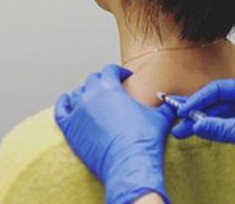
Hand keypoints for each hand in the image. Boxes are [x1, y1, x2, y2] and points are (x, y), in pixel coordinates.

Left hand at [55, 65, 174, 203]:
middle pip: (92, 80)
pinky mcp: (69, 129)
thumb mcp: (160, 117)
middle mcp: (91, 95)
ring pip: (76, 94)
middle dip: (102, 81)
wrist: (129, 164)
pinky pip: (61, 110)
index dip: (119, 71)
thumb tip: (173, 102)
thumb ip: (165, 105)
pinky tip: (67, 102)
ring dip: (84, 93)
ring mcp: (78, 111)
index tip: (124, 76)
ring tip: (92, 99)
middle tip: (110, 89)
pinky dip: (63, 104)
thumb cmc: (144, 140)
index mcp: (110, 87)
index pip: (110, 70)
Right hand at [171, 78, 234, 152]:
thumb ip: (219, 127)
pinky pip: (226, 125)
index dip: (199, 99)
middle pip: (218, 101)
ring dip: (202, 122)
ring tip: (181, 131)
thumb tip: (195, 125)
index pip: (220, 89)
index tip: (183, 109)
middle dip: (197, 111)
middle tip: (176, 119)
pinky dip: (213, 129)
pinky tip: (198, 132)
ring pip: (220, 114)